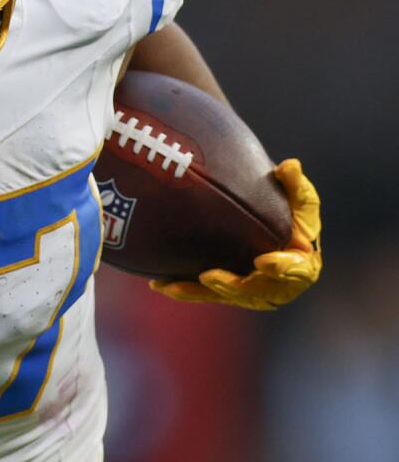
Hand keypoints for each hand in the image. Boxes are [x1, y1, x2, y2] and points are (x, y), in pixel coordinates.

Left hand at [151, 159, 321, 309]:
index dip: (282, 269)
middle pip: (258, 292)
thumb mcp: (298, 200)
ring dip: (200, 292)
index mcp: (302, 264)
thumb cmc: (292, 215)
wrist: (272, 232)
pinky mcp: (229, 293)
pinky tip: (160, 284)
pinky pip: (206, 294)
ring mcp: (252, 292)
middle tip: (209, 276)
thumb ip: (295, 186)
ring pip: (227, 296)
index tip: (263, 261)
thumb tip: (290, 165)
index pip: (297, 271)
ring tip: (174, 285)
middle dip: (234, 286)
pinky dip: (185, 290)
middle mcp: (279, 285)